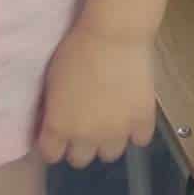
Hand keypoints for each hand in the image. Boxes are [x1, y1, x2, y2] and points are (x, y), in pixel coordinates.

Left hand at [38, 21, 154, 165]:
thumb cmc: (77, 49)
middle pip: (80, 159)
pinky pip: (140, 139)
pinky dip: (136, 130)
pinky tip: (132, 113)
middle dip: (81, 143)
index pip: (51, 155)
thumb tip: (51, 122)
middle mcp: (86, 137)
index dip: (54, 144)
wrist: (114, 34)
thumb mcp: (52, 80)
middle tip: (86, 122)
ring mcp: (116, 132)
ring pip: (110, 154)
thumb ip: (53, 109)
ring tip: (111, 117)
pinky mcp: (142, 121)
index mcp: (59, 127)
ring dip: (108, 139)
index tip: (58, 133)